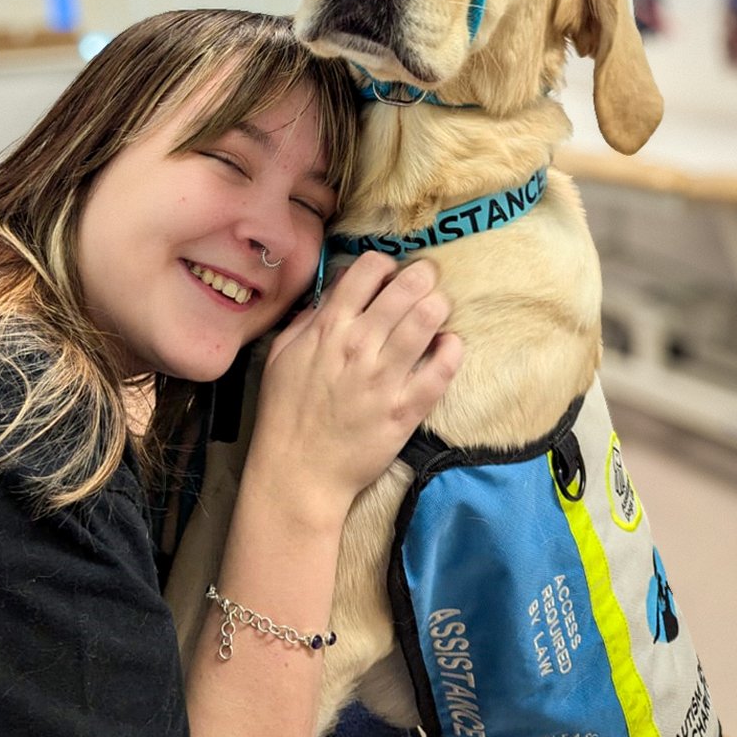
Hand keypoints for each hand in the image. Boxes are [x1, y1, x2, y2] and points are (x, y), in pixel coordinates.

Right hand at [246, 252, 461, 528]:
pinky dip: (452, 348)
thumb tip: (342, 284)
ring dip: (438, 305)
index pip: (369, 269)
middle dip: (423, 276)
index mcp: (329, 327)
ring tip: (435, 310)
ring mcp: (386, 377)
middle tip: (424, 283)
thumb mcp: (283, 352)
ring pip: (430, 318)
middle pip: (409, 286)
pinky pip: (444, 367)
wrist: (298, 471)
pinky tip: (446, 345)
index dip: (384, 265)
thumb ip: (312, 315)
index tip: (387, 277)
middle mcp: (360, 344)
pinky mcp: (407, 408)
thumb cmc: (286, 411)